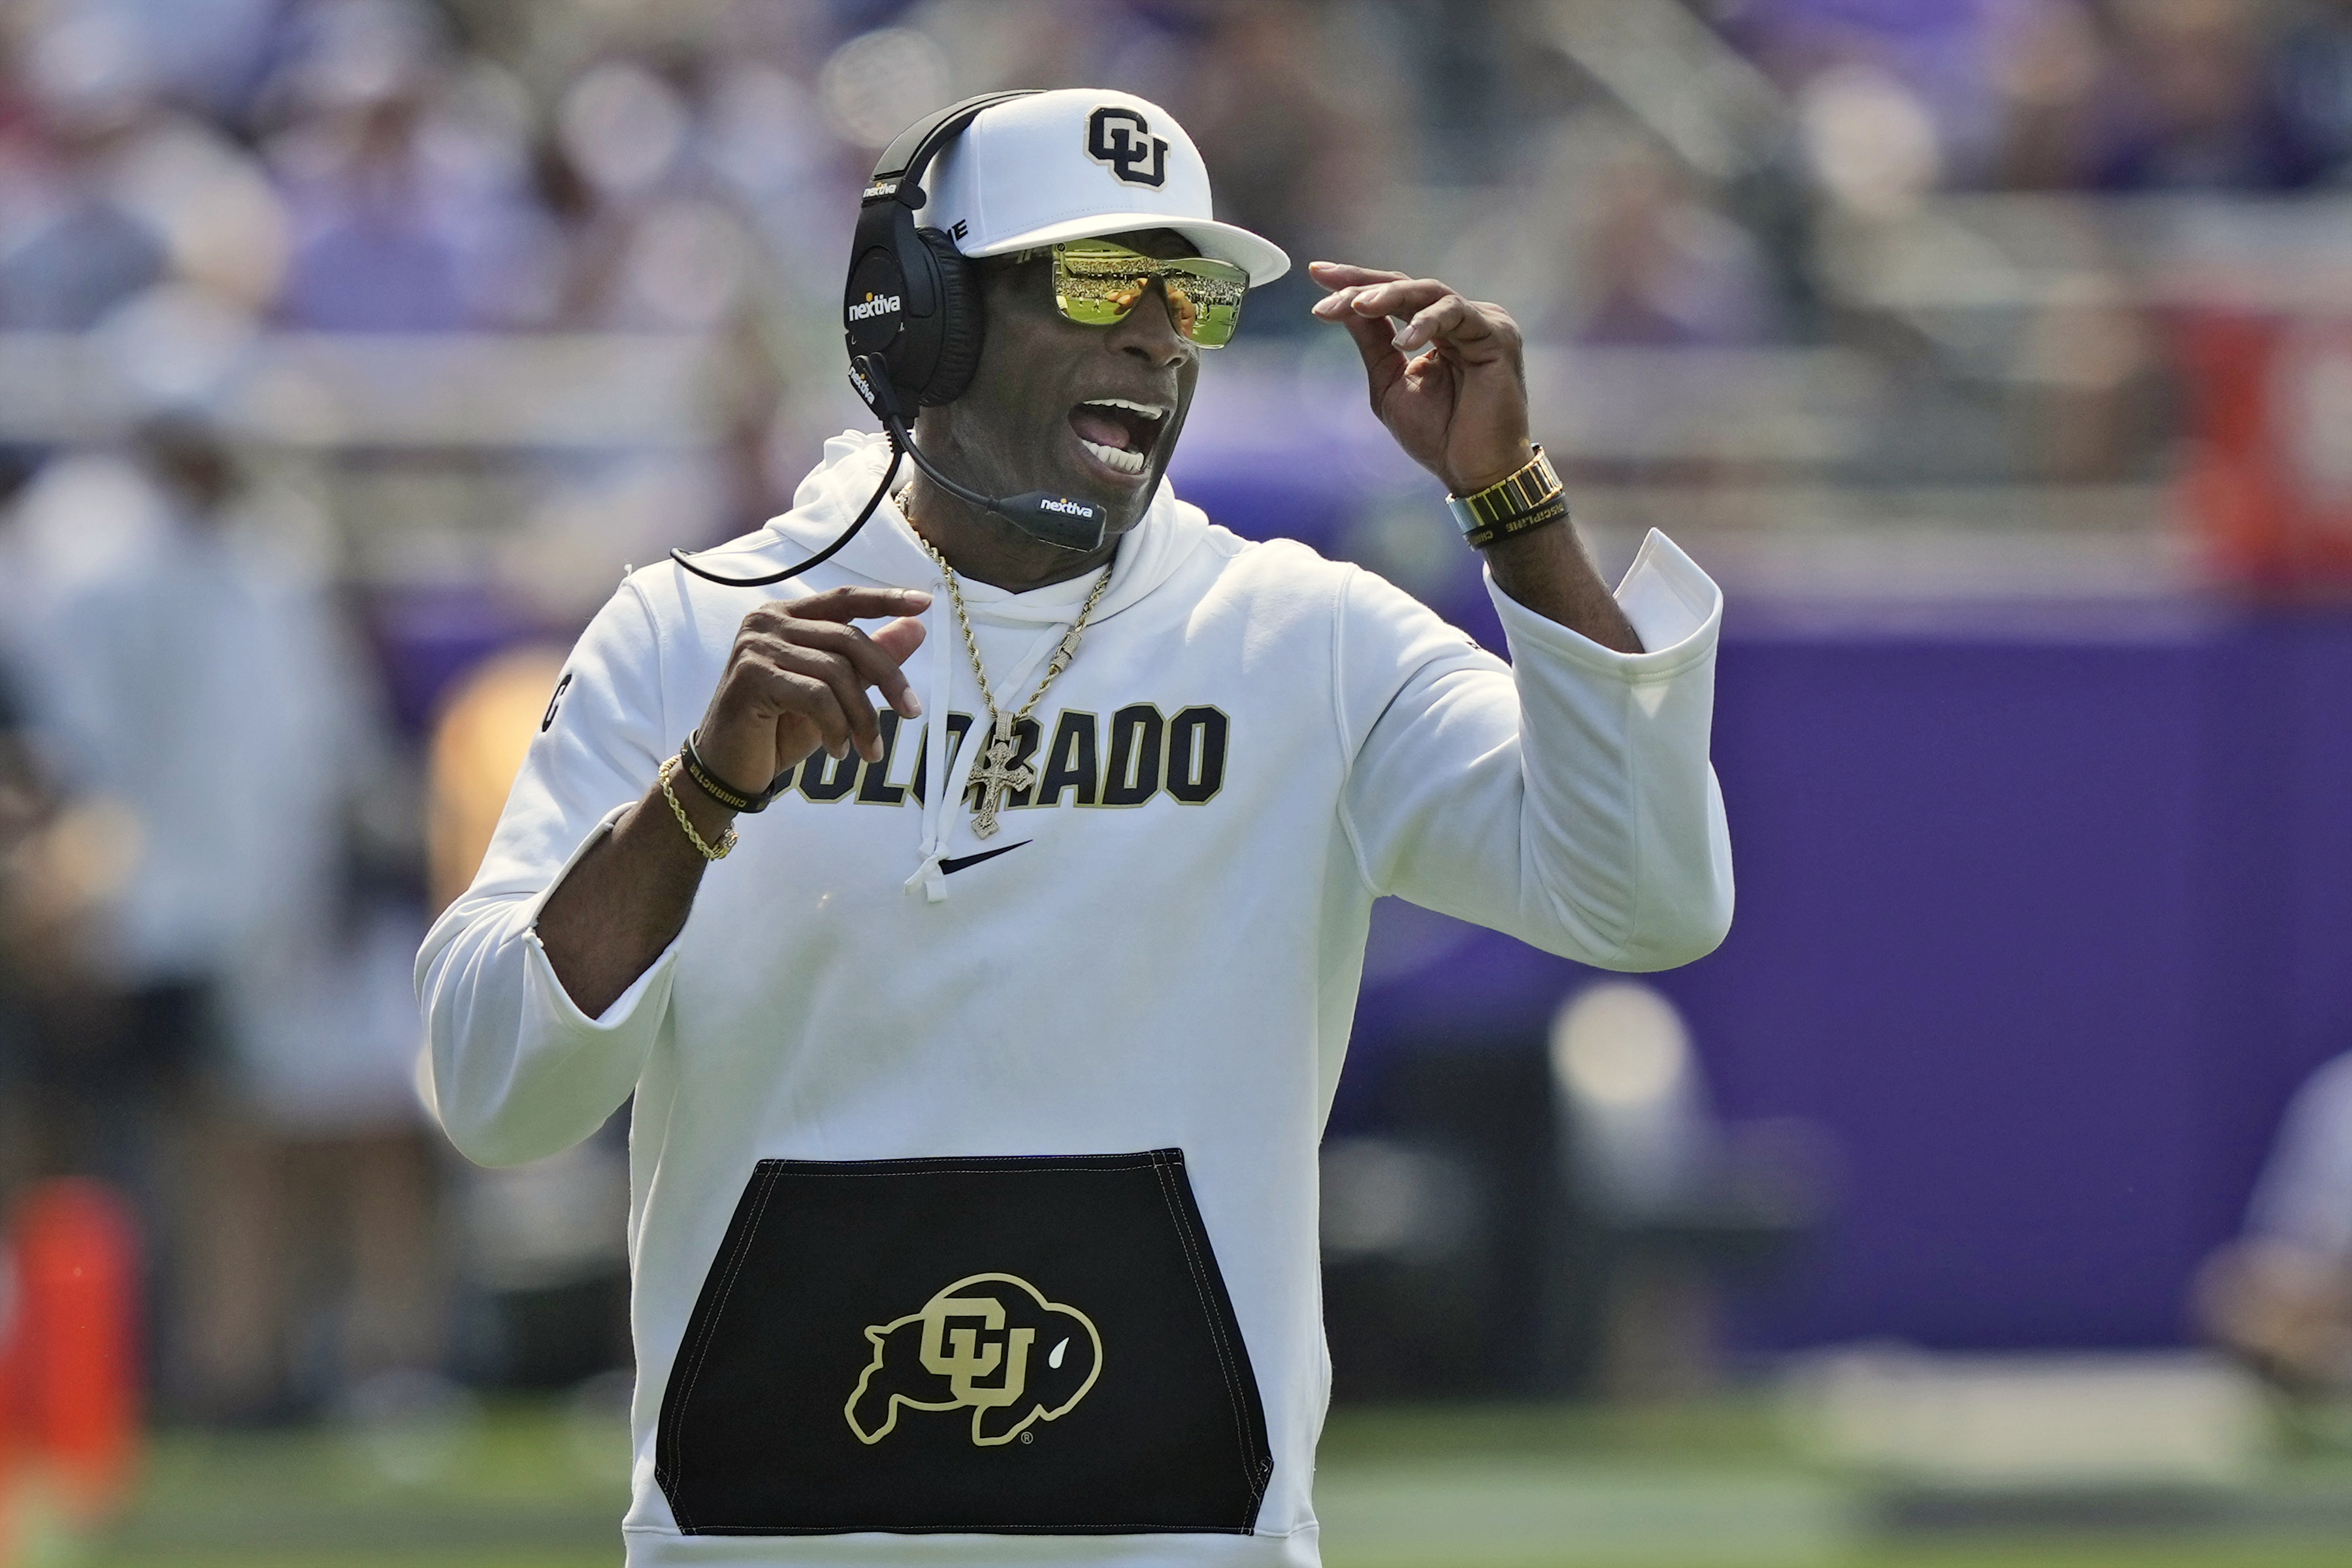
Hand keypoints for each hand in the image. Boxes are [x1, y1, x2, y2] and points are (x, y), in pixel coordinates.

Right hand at [695, 587, 930, 796]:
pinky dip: (836, 727)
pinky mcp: (752, 677)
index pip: (844, 599)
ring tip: (869, 750)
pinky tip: (838, 751)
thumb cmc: (779, 729)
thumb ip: (869, 660)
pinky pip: (816, 697)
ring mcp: (756, 647)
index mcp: (786, 616)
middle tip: (912, 713)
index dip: (885, 599)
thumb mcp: (836, 693)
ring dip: (862, 717)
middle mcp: (767, 622)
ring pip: (836, 672)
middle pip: (849, 638)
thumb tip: (917, 628)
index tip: (924, 604)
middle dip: (888, 677)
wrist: (729, 770)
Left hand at [1309, 261, 1531, 494]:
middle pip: (1407, 286)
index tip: (1316, 273)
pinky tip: (1402, 342)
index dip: (1355, 282)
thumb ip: (1372, 342)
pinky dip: (1425, 323)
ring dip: (1390, 295)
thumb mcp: (1389, 381)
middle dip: (1364, 284)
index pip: (1394, 296)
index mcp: (1437, 330)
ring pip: (1429, 292)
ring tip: (1358, 306)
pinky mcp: (1497, 334)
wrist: (1473, 471)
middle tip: (1327, 289)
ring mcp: (1482, 322)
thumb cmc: (1436, 434)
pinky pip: (1456, 314)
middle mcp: (1460, 319)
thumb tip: (1343, 304)